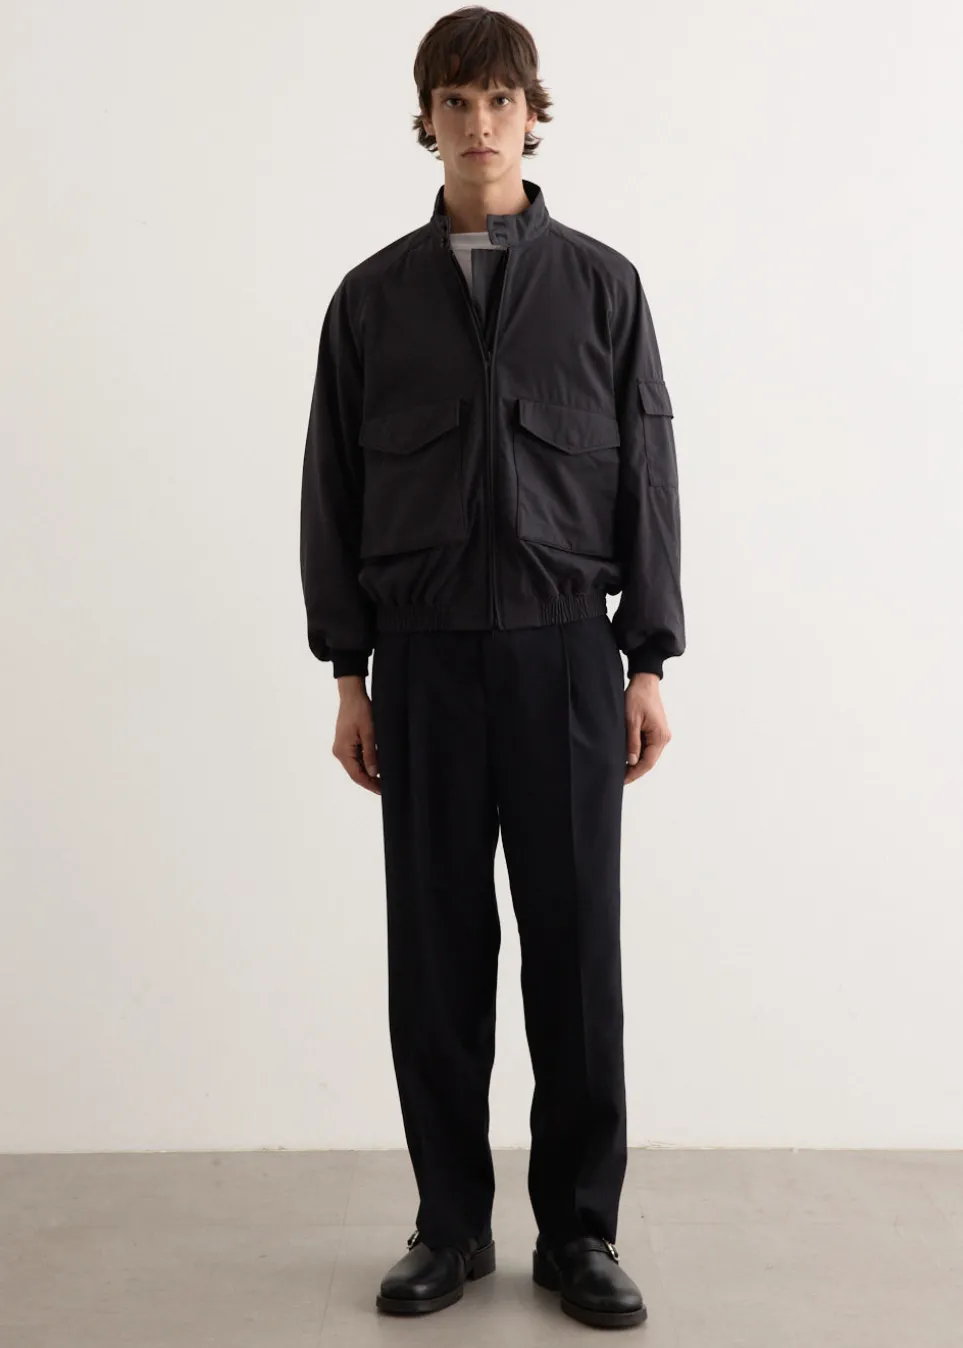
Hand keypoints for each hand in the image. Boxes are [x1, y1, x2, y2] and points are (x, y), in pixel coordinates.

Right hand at [333, 678, 380, 793]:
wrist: (352, 695)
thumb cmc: (360, 710)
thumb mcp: (369, 733)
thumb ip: (370, 754)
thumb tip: (373, 773)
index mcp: (343, 751)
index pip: (357, 775)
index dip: (369, 784)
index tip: (381, 790)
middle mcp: (339, 752)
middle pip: (355, 772)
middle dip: (369, 781)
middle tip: (385, 787)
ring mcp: (341, 747)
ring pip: (355, 766)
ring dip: (368, 773)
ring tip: (383, 779)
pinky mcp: (345, 743)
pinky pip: (355, 758)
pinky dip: (365, 763)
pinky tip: (376, 766)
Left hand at [623, 672, 671, 784]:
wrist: (644, 682)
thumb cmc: (638, 697)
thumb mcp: (631, 720)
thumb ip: (632, 742)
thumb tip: (632, 761)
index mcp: (660, 736)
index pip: (647, 762)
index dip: (634, 773)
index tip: (622, 780)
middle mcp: (663, 737)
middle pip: (649, 761)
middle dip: (635, 770)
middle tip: (619, 778)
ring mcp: (660, 734)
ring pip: (648, 755)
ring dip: (636, 762)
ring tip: (621, 769)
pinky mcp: (656, 731)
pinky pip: (647, 746)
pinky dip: (638, 753)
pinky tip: (627, 756)